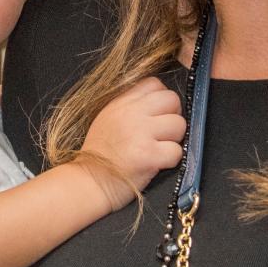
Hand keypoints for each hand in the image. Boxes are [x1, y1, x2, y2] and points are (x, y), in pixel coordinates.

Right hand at [80, 77, 185, 194]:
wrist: (88, 182)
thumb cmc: (99, 154)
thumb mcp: (107, 118)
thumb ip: (131, 106)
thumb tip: (159, 102)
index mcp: (121, 103)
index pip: (154, 83)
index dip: (161, 99)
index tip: (156, 115)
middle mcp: (131, 113)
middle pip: (172, 100)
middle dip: (172, 117)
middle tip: (161, 134)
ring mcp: (140, 133)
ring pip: (179, 125)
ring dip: (173, 140)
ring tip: (157, 149)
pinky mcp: (148, 155)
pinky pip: (177, 151)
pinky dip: (170, 160)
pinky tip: (156, 163)